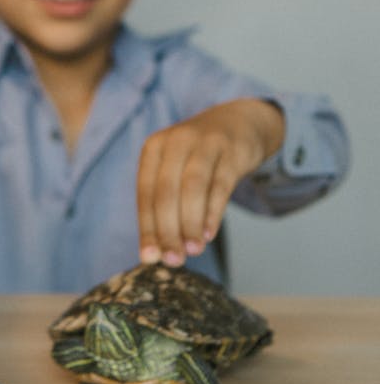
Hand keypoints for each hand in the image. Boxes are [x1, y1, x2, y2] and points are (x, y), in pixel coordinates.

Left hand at [136, 99, 284, 266]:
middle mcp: (176, 142)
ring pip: (192, 188)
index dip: (147, 227)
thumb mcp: (174, 170)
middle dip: (168, 230)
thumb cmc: (197, 157)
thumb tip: (158, 252)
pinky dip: (213, 212)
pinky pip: (220, 185)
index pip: (146, 193)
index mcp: (154, 148)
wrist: (237, 123)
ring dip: (191, 224)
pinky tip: (209, 234)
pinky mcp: (231, 151)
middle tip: (173, 260)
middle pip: (166, 192)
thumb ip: (165, 204)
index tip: (149, 258)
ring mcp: (204, 144)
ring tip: (192, 251)